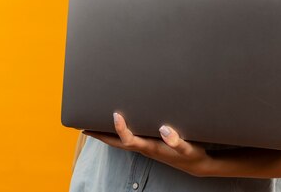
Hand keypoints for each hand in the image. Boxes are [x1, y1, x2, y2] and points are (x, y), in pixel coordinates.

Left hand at [83, 113, 212, 176]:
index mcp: (151, 148)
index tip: (116, 114)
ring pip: (120, 142)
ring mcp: (145, 148)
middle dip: (100, 136)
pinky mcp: (149, 145)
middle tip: (84, 127)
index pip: (129, 140)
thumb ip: (178, 141)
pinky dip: (117, 134)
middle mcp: (144, 148)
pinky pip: (127, 140)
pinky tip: (116, 126)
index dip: (120, 129)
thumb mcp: (189, 149)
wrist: (196, 164)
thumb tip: (165, 130)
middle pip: (117, 144)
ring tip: (92, 125)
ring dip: (105, 135)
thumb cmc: (192, 155)